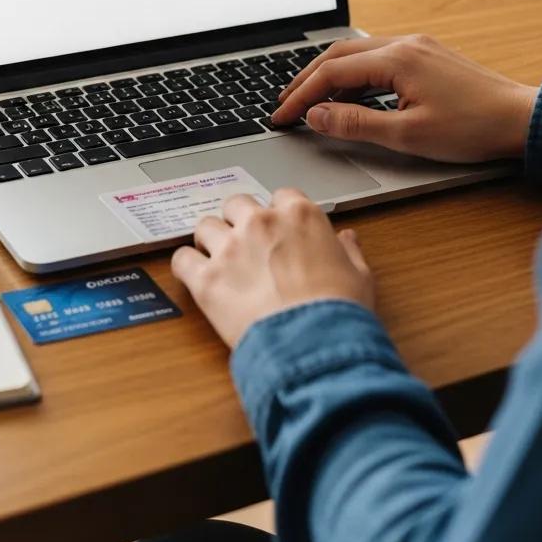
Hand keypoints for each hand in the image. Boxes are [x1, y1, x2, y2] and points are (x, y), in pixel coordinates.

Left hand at [171, 189, 372, 348]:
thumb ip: (348, 250)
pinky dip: (186, 266)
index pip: (280, 196)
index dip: (277, 214)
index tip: (277, 229)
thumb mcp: (359, 275)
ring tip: (217, 259)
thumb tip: (346, 238)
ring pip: (205, 226)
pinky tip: (195, 276)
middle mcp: (260, 223)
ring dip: (210, 241)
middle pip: (236, 204)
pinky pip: (182, 259)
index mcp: (299, 216)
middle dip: (238, 221)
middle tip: (243, 243)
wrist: (316, 346)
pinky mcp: (207, 278)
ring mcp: (230, 248)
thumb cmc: (340, 312)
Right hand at [271, 34, 537, 163]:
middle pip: (337, 55)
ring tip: (307, 99)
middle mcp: (404, 44)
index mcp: (396, 59)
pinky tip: (346, 92)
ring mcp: (416, 46)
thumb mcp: (407, 135)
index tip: (280, 117)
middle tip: (283, 105)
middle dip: (305, 80)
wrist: (523, 119)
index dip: (300, 97)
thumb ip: (355, 123)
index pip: (331, 73)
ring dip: (327, 74)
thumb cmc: (473, 129)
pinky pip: (375, 57)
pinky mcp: (426, 55)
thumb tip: (315, 117)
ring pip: (355, 53)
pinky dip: (351, 73)